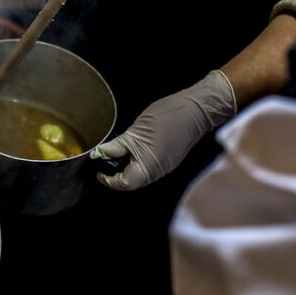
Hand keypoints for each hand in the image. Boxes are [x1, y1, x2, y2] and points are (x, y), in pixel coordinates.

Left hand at [90, 70, 235, 189]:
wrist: (196, 110)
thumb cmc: (168, 117)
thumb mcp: (135, 131)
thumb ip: (117, 146)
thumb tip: (100, 154)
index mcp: (147, 167)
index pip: (123, 184)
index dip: (108, 180)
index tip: (99, 170)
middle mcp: (157, 172)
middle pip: (132, 182)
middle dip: (116, 174)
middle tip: (106, 160)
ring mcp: (165, 168)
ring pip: (141, 176)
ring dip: (127, 168)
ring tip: (118, 153)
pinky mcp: (170, 161)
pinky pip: (150, 168)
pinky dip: (138, 162)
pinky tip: (134, 149)